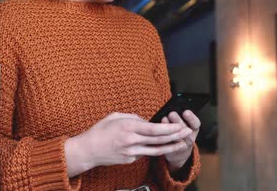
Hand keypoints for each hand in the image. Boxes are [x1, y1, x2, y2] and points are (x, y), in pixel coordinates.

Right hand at [65, 112, 192, 176]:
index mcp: (128, 127)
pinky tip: (158, 145)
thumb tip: (145, 120)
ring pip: (156, 150)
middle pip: (158, 140)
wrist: (88, 150)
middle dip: (175, 136)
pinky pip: (144, 153)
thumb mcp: (115, 116)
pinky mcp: (130, 160)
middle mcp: (132, 141)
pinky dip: (151, 148)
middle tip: (187, 132)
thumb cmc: (99, 131)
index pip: (154, 129)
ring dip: (171, 147)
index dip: (169, 128)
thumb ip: (132, 117)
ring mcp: (131, 152)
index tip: (180, 125)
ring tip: (183, 143)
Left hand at [160, 110, 200, 172]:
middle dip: (178, 121)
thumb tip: (173, 106)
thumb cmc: (180, 132)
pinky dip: (164, 135)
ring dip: (170, 128)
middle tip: (172, 113)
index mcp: (194, 129)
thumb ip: (180, 116)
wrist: (179, 152)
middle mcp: (189, 138)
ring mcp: (181, 145)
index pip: (196, 124)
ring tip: (164, 118)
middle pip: (186, 130)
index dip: (191, 118)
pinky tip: (159, 129)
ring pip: (177, 137)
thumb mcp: (185, 124)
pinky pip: (168, 143)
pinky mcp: (172, 150)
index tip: (185, 112)